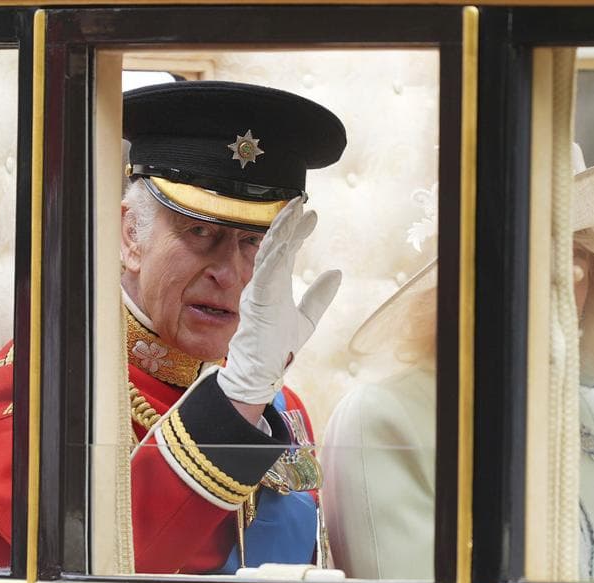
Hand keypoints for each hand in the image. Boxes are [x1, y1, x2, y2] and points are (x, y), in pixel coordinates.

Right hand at [218, 197, 340, 405]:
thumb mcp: (308, 318)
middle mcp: (263, 282)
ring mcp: (257, 289)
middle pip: (275, 243)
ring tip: (293, 212)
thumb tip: (337, 272)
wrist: (262, 368)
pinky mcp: (256, 301)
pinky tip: (286, 243)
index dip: (298, 231)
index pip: (286, 250)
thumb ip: (320, 296)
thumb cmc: (278, 345)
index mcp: (273, 283)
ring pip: (267, 252)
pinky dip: (275, 257)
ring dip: (280, 231)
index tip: (313, 215)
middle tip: (302, 202)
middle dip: (288, 221)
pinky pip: (264, 274)